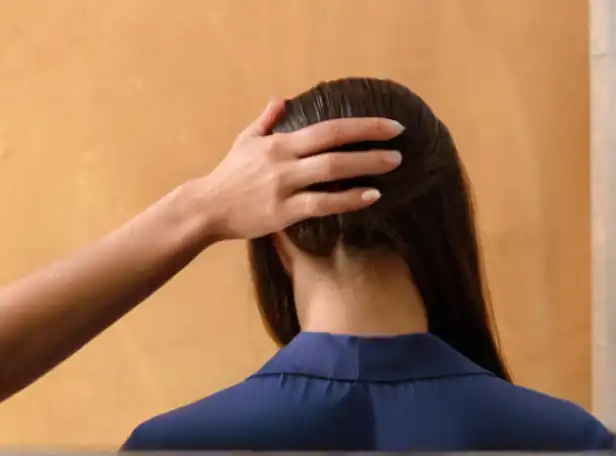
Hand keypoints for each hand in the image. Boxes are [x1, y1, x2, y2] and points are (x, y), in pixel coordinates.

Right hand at [201, 99, 404, 240]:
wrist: (207, 207)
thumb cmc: (229, 174)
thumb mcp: (245, 140)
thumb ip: (266, 120)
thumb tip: (280, 98)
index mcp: (280, 142)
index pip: (328, 128)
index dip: (361, 125)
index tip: (390, 125)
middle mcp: (284, 161)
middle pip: (334, 147)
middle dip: (370, 143)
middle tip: (400, 144)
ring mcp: (284, 187)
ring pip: (330, 173)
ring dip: (365, 168)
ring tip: (392, 165)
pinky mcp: (283, 213)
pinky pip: (321, 204)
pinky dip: (348, 200)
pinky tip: (370, 196)